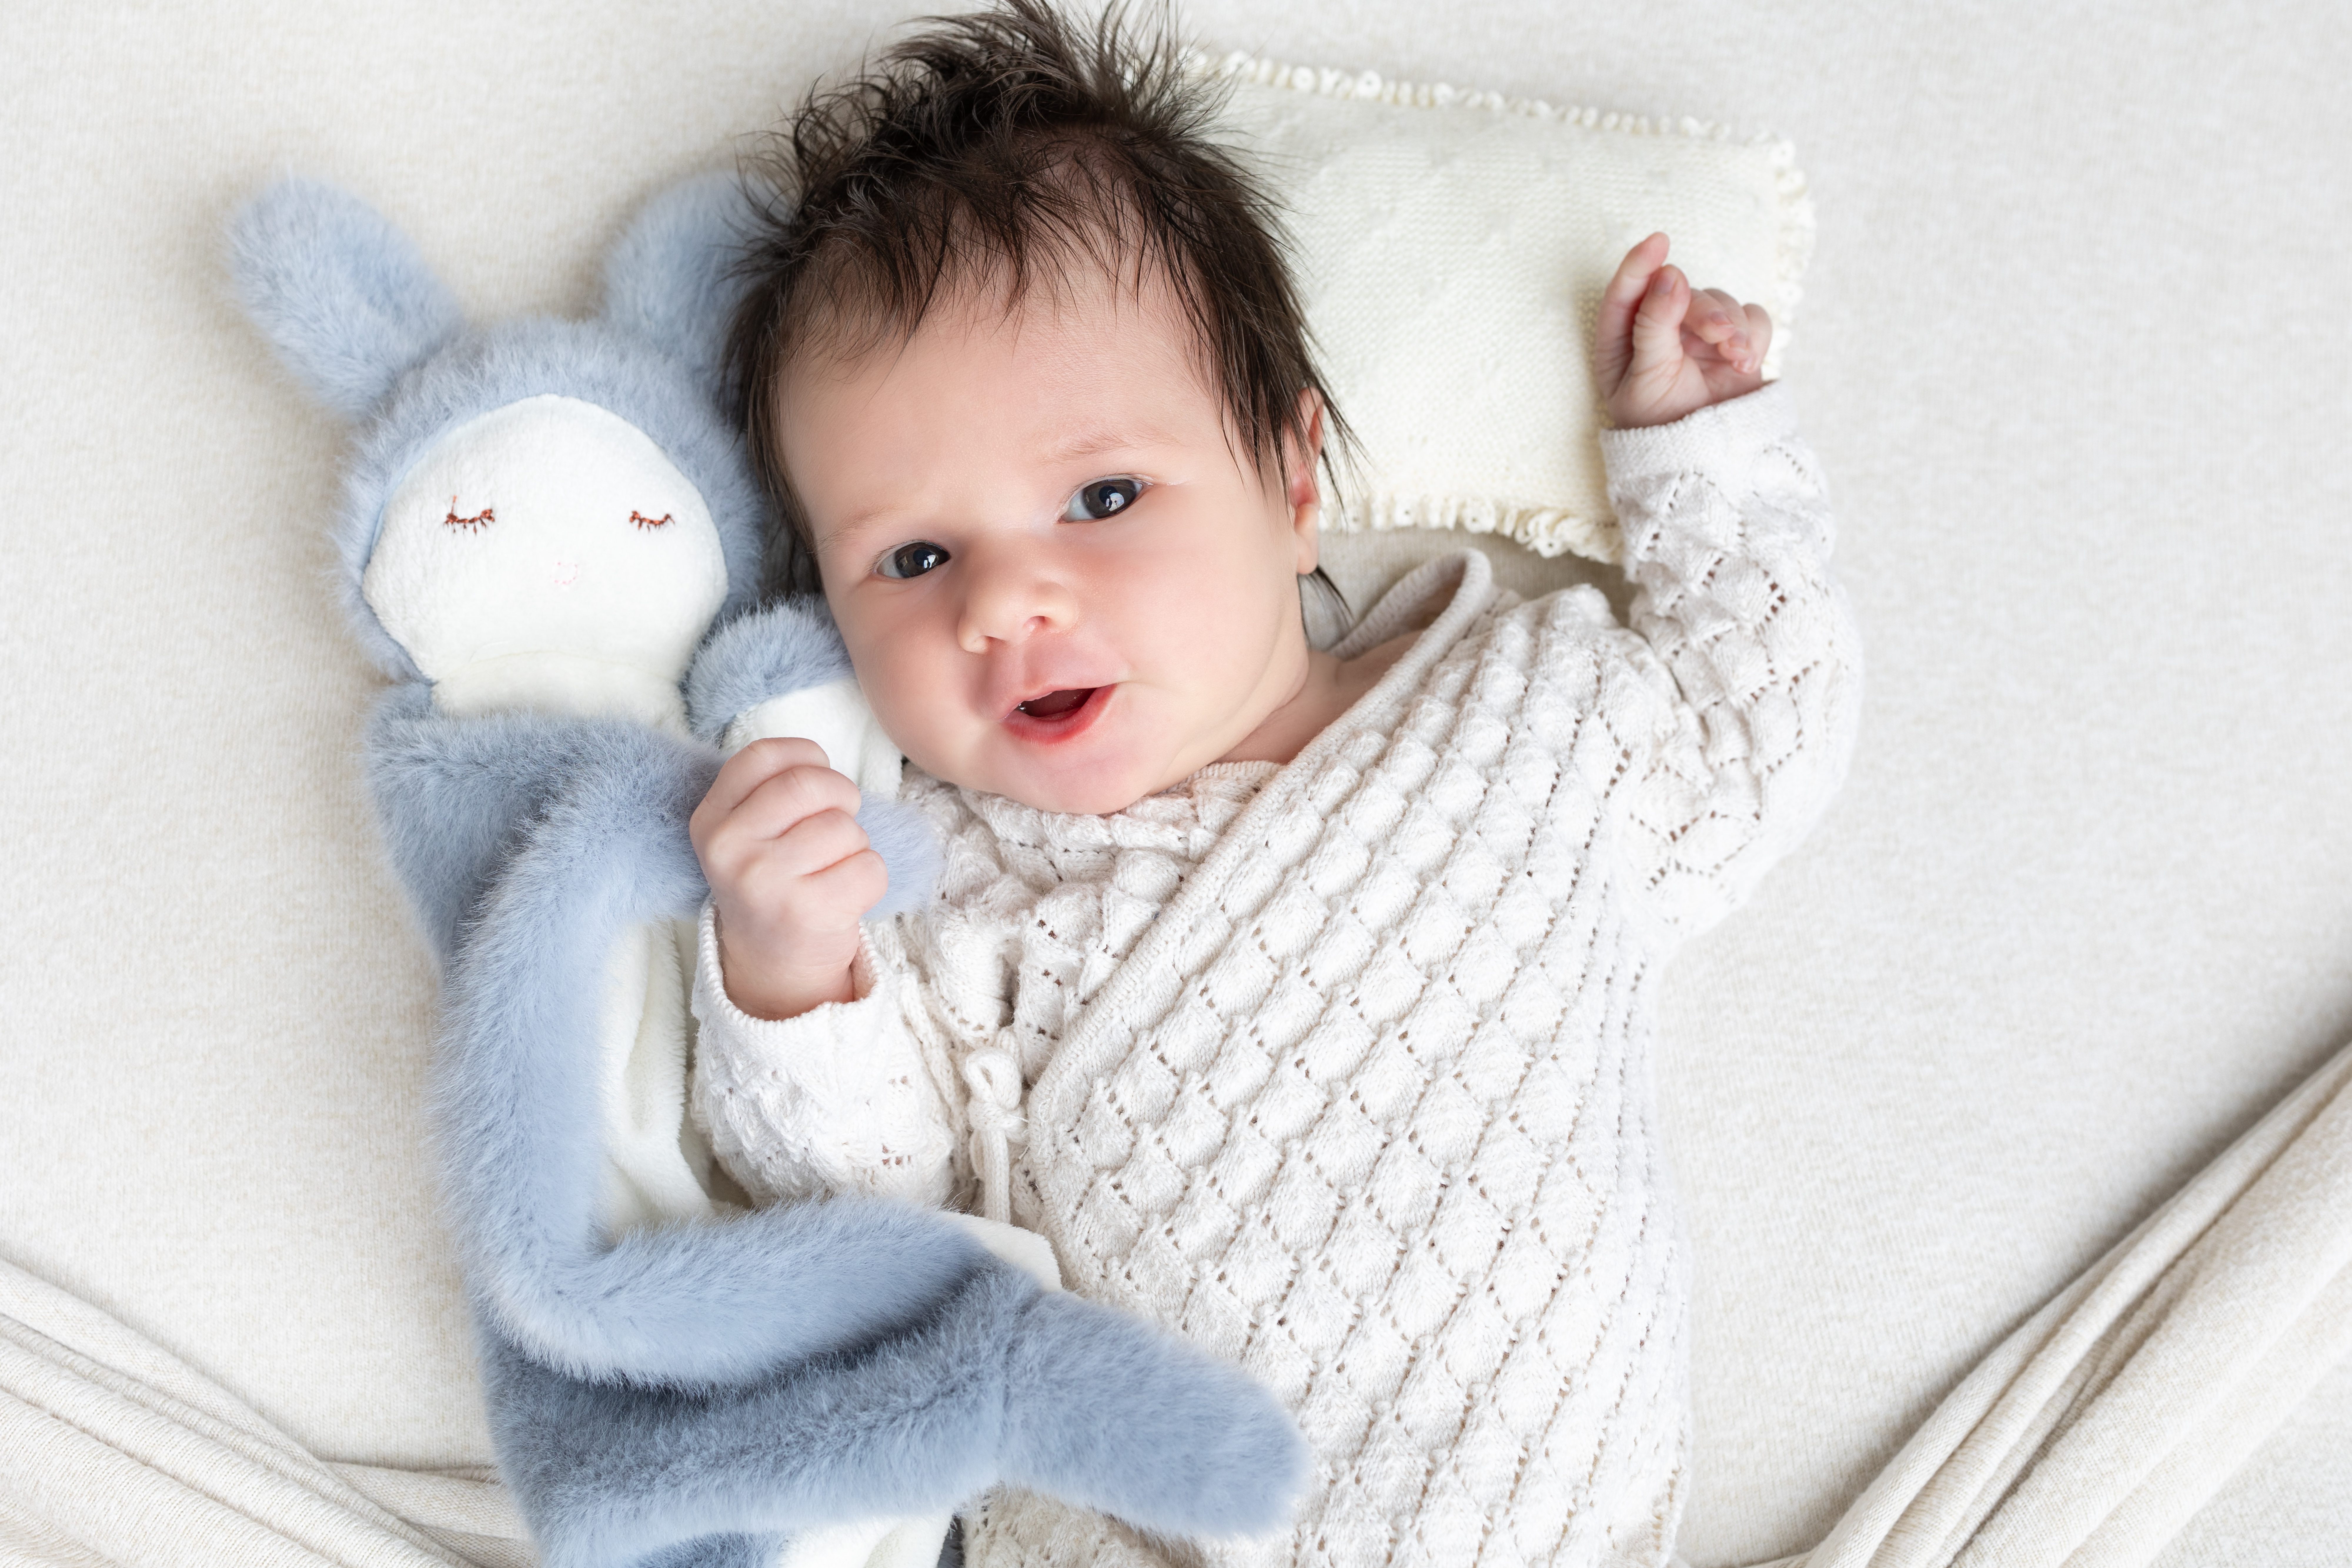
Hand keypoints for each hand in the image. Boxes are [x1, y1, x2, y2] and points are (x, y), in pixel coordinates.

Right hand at [689, 737, 886, 1020]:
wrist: (772, 963)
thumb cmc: (774, 882)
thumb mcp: (748, 833)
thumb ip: (769, 790)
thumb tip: (818, 761)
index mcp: (711, 820)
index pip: (763, 756)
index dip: (805, 757)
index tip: (816, 775)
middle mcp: (729, 849)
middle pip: (808, 785)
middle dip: (841, 795)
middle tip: (840, 818)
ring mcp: (764, 883)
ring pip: (844, 828)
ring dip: (855, 843)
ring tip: (833, 867)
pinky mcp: (806, 913)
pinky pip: (868, 867)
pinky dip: (870, 876)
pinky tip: (845, 893)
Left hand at [1594, 232, 1771, 428]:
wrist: (1703, 462)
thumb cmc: (1660, 426)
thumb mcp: (1647, 377)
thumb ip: (1654, 324)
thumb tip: (1670, 273)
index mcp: (1623, 340)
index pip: (1626, 292)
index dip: (1641, 263)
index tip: (1658, 242)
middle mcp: (1661, 330)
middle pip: (1683, 292)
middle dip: (1704, 309)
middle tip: (1720, 334)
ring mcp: (1700, 336)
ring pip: (1721, 301)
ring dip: (1732, 323)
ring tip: (1736, 356)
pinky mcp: (1734, 344)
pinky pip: (1751, 318)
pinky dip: (1753, 335)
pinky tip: (1746, 361)